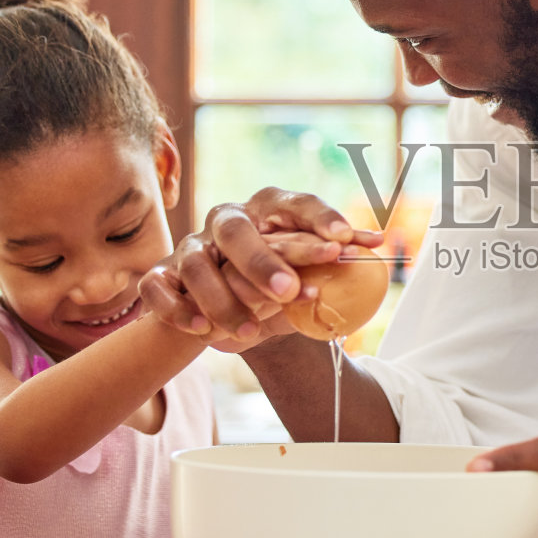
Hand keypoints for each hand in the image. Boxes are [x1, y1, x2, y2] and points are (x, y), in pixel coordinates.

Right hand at [139, 188, 382, 344]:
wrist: (230, 303)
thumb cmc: (277, 278)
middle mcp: (227, 222)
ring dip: (222, 299)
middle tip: (288, 293)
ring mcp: (191, 247)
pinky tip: (200, 330)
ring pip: (197, 264)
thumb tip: (378, 245)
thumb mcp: (307, 267)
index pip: (295, 204)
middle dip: (262, 261)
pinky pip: (158, 286)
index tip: (346, 241)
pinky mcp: (162, 274)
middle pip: (238, 231)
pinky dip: (176, 308)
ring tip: (247, 332)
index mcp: (268, 209)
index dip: (320, 218)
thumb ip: (334, 255)